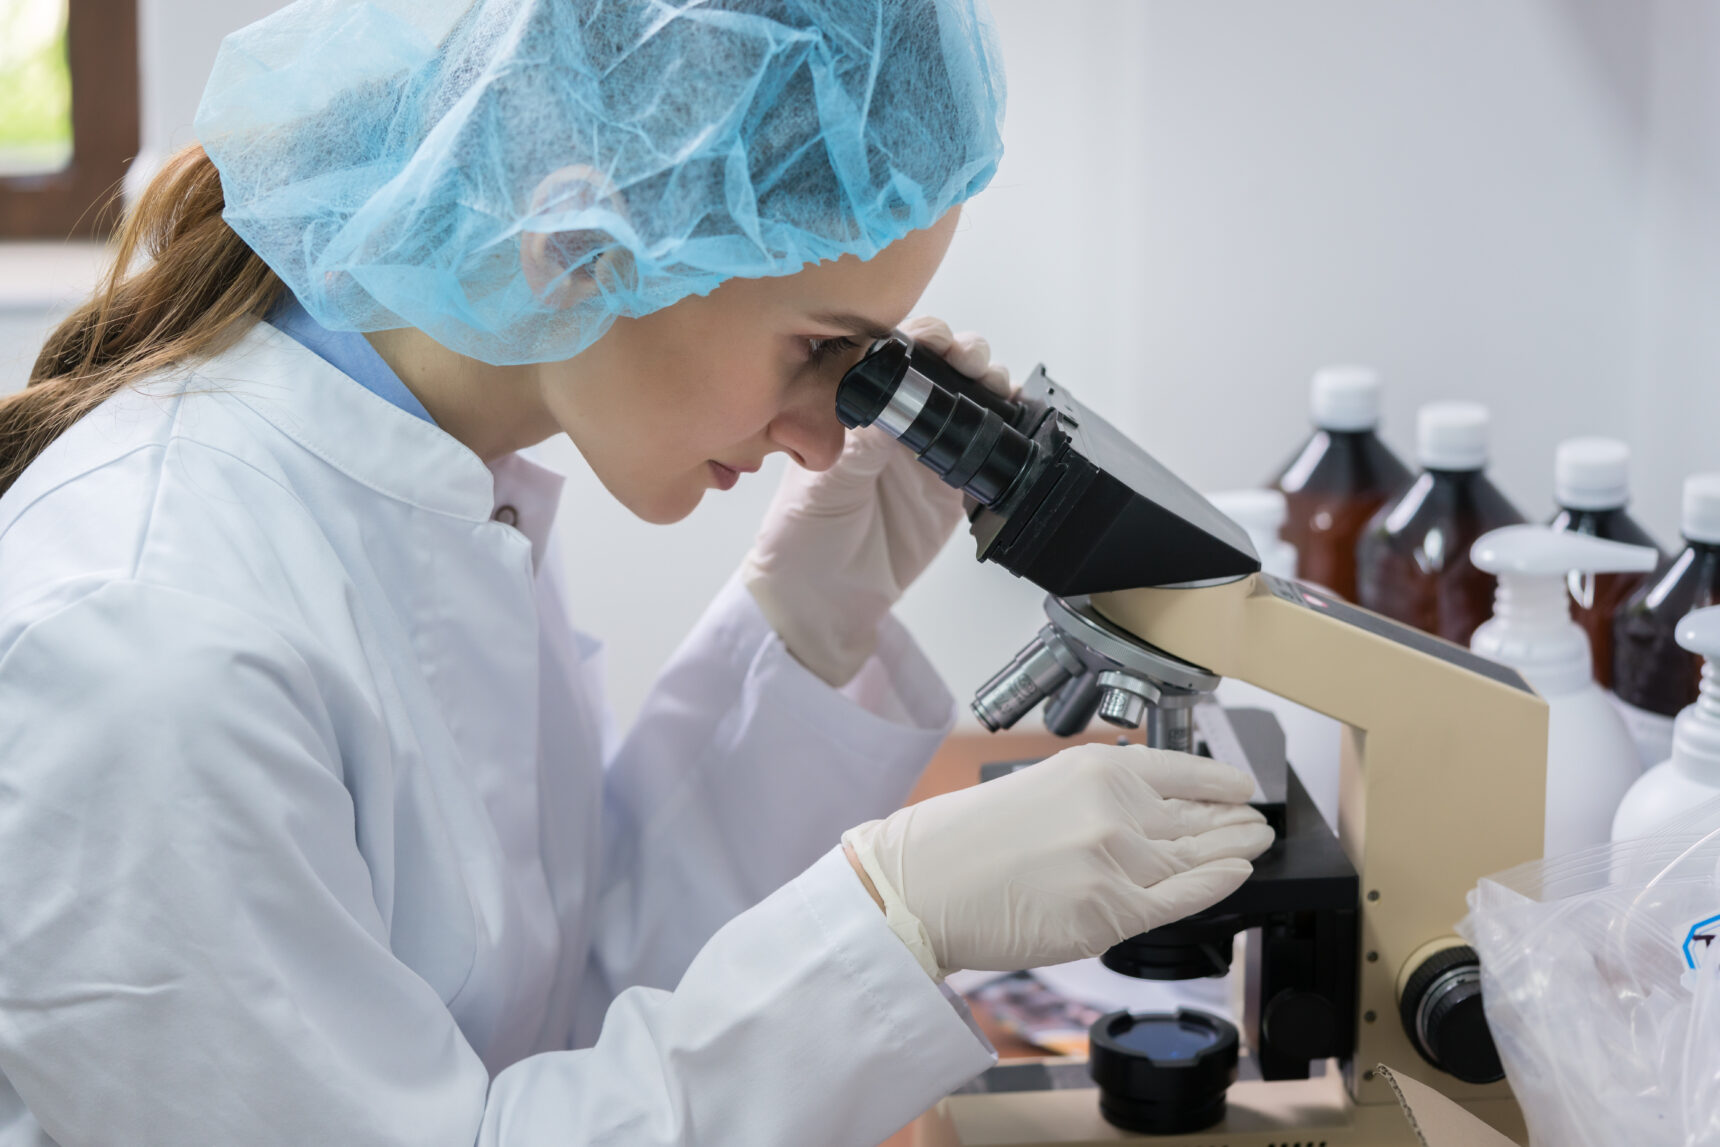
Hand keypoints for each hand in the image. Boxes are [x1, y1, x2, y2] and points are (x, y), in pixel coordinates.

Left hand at [741, 317, 1009, 686]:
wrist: (822, 600)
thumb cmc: (802, 538)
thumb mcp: (826, 485)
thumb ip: (863, 445)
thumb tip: (898, 402)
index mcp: (854, 408)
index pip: (892, 354)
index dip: (919, 338)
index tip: (934, 340)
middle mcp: (894, 422)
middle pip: (940, 367)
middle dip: (962, 352)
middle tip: (970, 359)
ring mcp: (925, 453)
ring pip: (969, 401)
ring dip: (988, 383)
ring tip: (994, 384)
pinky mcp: (951, 489)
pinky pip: (984, 452)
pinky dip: (1003, 432)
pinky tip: (1011, 422)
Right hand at [842, 744, 1273, 978]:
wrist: (920, 886)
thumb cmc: (962, 844)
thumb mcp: (1038, 789)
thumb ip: (1097, 798)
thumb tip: (1148, 816)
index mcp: (1093, 769)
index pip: (1179, 770)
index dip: (1218, 782)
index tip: (1240, 788)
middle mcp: (1113, 808)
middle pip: (1194, 818)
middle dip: (1230, 823)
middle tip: (1256, 824)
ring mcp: (1115, 860)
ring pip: (1192, 859)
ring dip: (1232, 852)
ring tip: (1253, 846)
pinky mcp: (1109, 911)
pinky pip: (1179, 898)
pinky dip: (1214, 885)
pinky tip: (1236, 874)